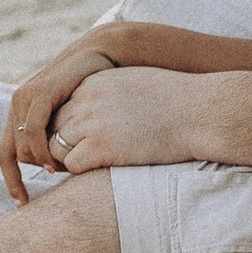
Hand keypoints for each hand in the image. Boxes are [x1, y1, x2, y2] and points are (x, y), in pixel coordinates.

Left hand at [0, 35, 121, 204]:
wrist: (101, 55)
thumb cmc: (92, 90)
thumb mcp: (71, 119)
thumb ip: (59, 138)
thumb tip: (56, 169)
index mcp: (22, 112)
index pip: (5, 154)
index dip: (11, 181)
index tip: (22, 204)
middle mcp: (17, 104)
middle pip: (11, 153)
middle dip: (27, 174)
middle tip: (52, 180)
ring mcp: (25, 96)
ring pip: (20, 144)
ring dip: (36, 162)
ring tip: (55, 173)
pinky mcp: (39, 91)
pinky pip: (31, 129)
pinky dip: (40, 149)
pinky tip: (53, 163)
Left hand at [48, 63, 208, 175]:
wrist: (198, 112)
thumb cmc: (175, 101)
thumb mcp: (133, 83)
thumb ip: (110, 93)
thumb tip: (102, 113)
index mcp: (93, 82)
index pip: (61, 106)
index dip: (69, 126)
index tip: (83, 139)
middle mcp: (86, 99)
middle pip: (53, 126)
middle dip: (63, 143)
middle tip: (81, 157)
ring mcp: (91, 122)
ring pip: (56, 147)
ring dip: (69, 158)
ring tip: (91, 165)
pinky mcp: (100, 146)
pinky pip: (71, 164)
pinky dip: (80, 171)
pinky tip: (101, 169)